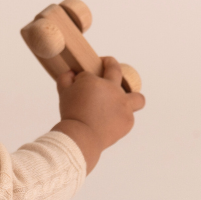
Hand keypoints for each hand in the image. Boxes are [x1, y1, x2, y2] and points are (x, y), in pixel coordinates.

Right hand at [51, 56, 144, 172]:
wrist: (82, 135)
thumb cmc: (71, 114)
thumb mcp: (63, 93)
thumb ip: (65, 78)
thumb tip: (71, 73)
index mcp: (96, 81)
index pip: (88, 74)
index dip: (81, 79)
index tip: (77, 83)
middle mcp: (113, 89)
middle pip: (116, 70)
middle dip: (110, 64)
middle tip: (106, 66)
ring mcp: (124, 105)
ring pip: (137, 97)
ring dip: (131, 98)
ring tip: (123, 103)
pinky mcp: (128, 120)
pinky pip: (129, 116)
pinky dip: (120, 118)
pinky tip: (110, 122)